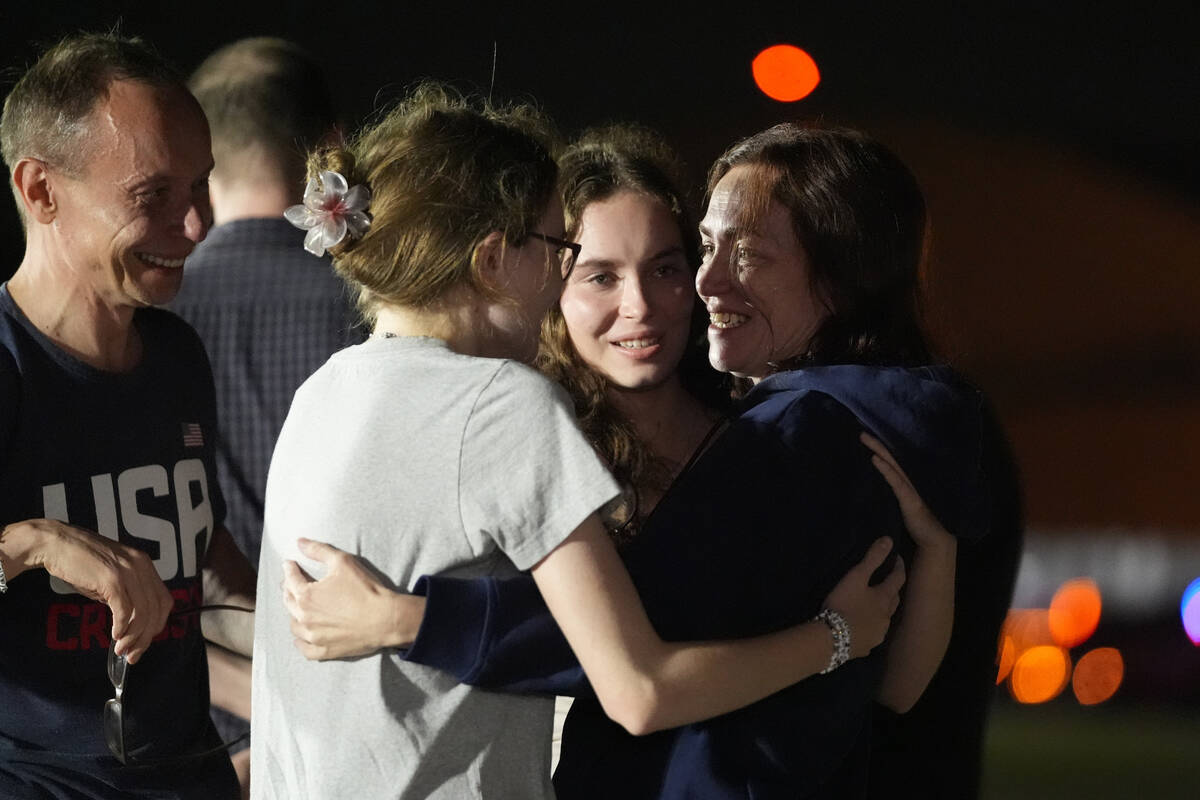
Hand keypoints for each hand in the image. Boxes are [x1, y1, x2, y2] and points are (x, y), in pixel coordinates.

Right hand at [15, 518, 171, 662]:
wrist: (56, 543)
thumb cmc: (81, 562)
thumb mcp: (111, 577)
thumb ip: (126, 594)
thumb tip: (131, 624)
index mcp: (145, 565)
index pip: (163, 600)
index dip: (158, 623)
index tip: (145, 641)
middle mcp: (142, 566)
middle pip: (156, 609)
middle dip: (147, 636)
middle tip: (134, 654)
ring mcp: (128, 571)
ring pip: (143, 612)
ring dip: (134, 636)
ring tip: (122, 650)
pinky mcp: (112, 578)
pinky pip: (124, 609)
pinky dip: (122, 626)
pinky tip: (115, 636)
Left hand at [283, 538, 425, 660]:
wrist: (385, 619)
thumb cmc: (365, 589)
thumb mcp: (342, 562)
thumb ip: (318, 550)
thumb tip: (299, 542)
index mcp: (306, 596)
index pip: (290, 579)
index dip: (289, 569)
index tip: (289, 564)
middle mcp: (304, 618)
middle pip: (289, 602)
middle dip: (288, 589)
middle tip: (290, 582)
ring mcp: (313, 637)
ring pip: (294, 626)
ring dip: (293, 615)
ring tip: (297, 608)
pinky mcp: (324, 651)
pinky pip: (304, 649)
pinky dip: (300, 642)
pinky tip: (301, 636)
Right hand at [823, 537, 904, 657]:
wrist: (832, 640)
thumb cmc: (844, 604)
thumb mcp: (856, 577)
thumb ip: (872, 558)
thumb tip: (889, 539)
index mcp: (885, 598)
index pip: (898, 578)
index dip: (899, 566)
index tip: (896, 558)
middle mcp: (886, 616)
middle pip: (894, 599)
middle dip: (893, 589)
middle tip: (886, 580)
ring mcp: (878, 633)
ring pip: (885, 618)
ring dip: (882, 610)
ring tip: (873, 604)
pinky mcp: (867, 646)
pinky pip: (874, 634)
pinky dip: (871, 627)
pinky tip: (863, 627)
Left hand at [860, 432, 953, 552]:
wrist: (934, 539)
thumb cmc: (917, 521)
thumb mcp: (900, 504)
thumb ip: (891, 493)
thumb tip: (871, 488)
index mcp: (907, 481)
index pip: (892, 460)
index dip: (879, 447)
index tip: (865, 434)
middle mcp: (910, 480)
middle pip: (891, 457)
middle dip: (876, 443)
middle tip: (861, 430)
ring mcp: (911, 488)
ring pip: (892, 464)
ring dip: (878, 450)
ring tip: (865, 438)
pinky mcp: (910, 499)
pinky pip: (895, 481)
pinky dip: (885, 469)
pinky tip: (875, 459)